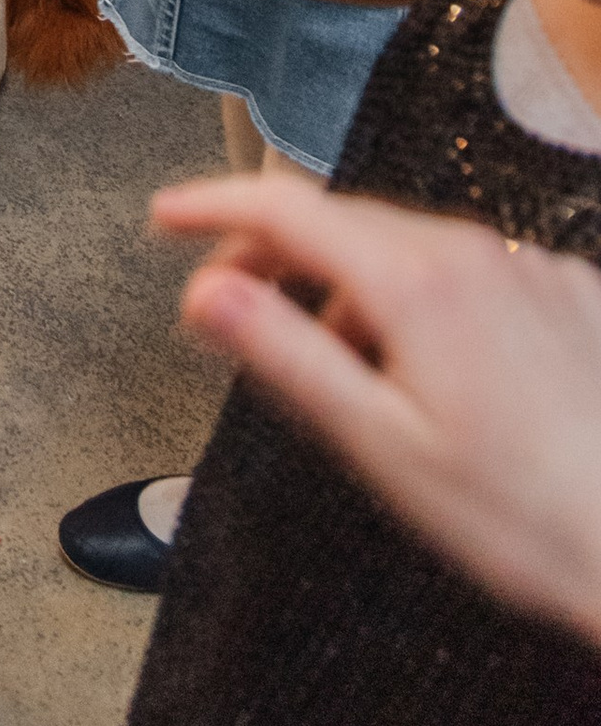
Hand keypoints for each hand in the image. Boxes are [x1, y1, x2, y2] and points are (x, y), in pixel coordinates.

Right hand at [157, 171, 600, 648]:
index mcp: (417, 281)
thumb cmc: (524, 519)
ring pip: (408, 248)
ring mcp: (530, 269)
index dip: (212, 206)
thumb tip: (204, 294)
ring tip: (339, 366)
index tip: (165, 218)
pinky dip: (423, 299)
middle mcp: (476, 252)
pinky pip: (471, 272)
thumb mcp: (380, 446)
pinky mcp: (569, 295)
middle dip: (274, 253)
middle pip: (344, 222)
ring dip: (350, 284)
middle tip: (229, 308)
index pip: (286, 208)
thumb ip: (287, 356)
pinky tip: (431, 372)